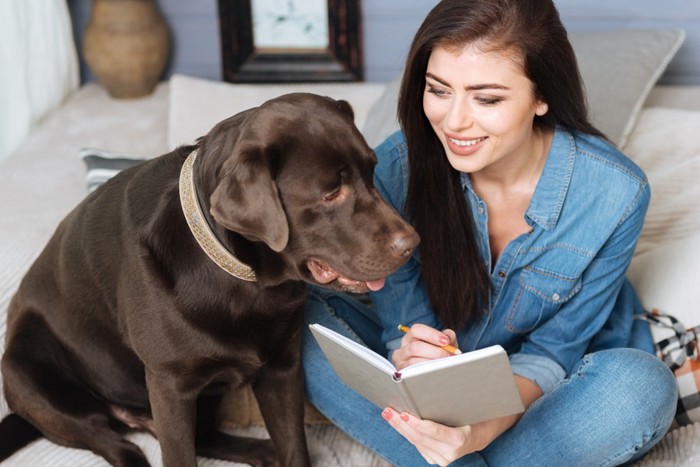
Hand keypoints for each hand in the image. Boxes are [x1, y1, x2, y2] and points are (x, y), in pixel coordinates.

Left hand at [380, 376, 543, 463]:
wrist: (484, 430)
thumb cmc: (480, 409)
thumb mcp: (476, 398)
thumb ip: (461, 385)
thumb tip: (445, 360)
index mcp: (462, 440)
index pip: (436, 433)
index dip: (419, 425)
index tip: (406, 414)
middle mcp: (450, 453)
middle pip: (421, 438)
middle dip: (403, 424)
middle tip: (389, 410)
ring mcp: (441, 457)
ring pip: (415, 442)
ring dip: (400, 427)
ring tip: (388, 412)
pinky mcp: (433, 456)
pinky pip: (416, 443)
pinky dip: (405, 430)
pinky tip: (396, 418)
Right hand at [392, 323, 458, 369]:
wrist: (435, 374)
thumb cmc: (438, 355)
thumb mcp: (444, 344)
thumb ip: (448, 336)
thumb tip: (448, 338)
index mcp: (410, 337)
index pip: (416, 330)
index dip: (431, 334)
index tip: (446, 341)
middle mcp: (402, 349)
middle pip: (415, 347)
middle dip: (435, 351)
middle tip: (449, 355)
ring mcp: (401, 363)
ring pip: (414, 362)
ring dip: (432, 363)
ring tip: (445, 365)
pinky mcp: (403, 376)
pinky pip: (414, 373)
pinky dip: (427, 372)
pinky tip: (437, 372)